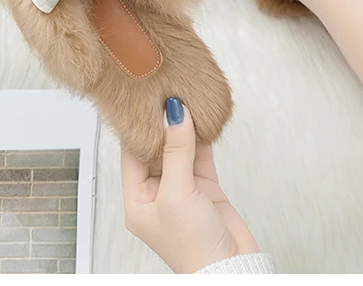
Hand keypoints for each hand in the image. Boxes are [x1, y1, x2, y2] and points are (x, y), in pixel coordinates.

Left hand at [120, 98, 258, 272]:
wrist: (231, 269)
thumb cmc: (193, 248)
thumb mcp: (177, 193)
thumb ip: (176, 150)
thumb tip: (174, 114)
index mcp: (137, 201)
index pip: (131, 154)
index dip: (138, 127)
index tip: (144, 101)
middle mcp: (158, 193)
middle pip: (156, 148)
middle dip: (163, 124)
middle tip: (167, 95)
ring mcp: (182, 189)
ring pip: (179, 149)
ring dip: (184, 128)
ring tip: (186, 100)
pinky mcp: (204, 187)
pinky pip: (199, 155)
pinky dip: (202, 138)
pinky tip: (203, 120)